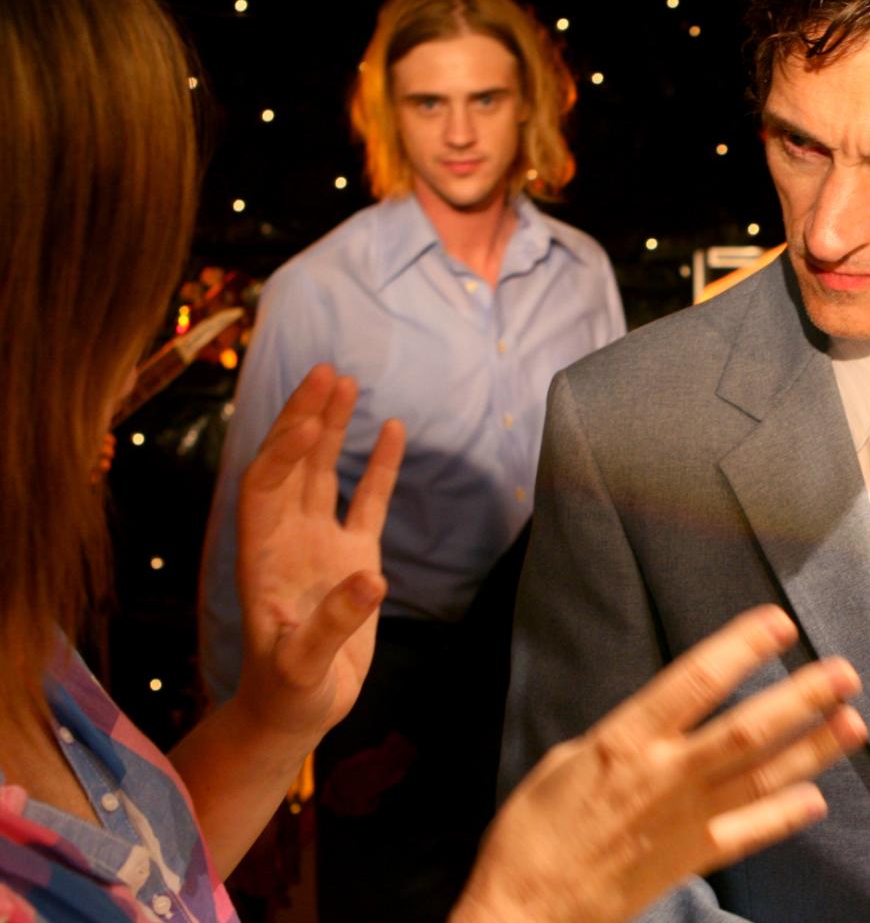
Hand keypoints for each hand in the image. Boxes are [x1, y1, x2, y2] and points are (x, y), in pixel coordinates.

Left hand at [232, 364, 403, 742]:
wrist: (300, 712)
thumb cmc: (291, 692)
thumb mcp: (304, 667)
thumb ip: (334, 624)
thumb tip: (374, 579)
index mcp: (261, 557)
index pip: (264, 488)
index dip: (284, 453)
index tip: (312, 422)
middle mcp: (286, 539)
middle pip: (289, 465)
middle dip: (304, 419)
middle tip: (327, 373)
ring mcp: (319, 543)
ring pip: (321, 472)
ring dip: (330, 428)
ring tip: (346, 382)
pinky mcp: (352, 556)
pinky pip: (364, 501)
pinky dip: (376, 466)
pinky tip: (391, 428)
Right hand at [452, 605, 867, 922]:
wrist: (525, 909)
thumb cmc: (534, 830)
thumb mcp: (567, 759)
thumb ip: (624, 735)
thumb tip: (660, 719)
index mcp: (628, 739)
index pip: (697, 681)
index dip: (742, 648)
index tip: (779, 624)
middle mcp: (667, 775)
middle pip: (747, 729)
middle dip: (800, 699)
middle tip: (844, 674)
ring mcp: (686, 819)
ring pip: (762, 776)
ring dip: (812, 749)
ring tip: (852, 724)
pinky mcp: (692, 859)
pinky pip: (750, 833)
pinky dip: (785, 815)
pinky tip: (817, 798)